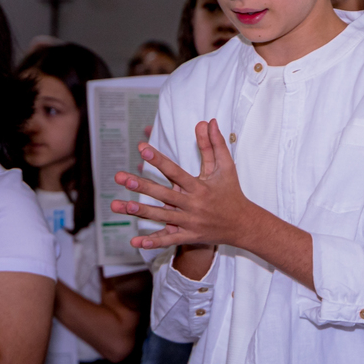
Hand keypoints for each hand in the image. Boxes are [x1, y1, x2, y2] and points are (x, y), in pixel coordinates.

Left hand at [112, 119, 254, 250]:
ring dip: (140, 211)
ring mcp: (191, 222)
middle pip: (164, 195)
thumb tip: (208, 121)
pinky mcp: (190, 236)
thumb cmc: (232, 192)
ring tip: (119, 205)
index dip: (158, 160)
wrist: (244, 224)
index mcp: (200, 187)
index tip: (142, 148)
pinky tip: (136, 241)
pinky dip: (153, 241)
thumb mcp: (226, 167)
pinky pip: (169, 240)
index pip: (176, 171)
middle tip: (120, 178)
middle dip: (141, 186)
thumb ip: (214, 144)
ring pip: (162, 217)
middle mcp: (194, 205)